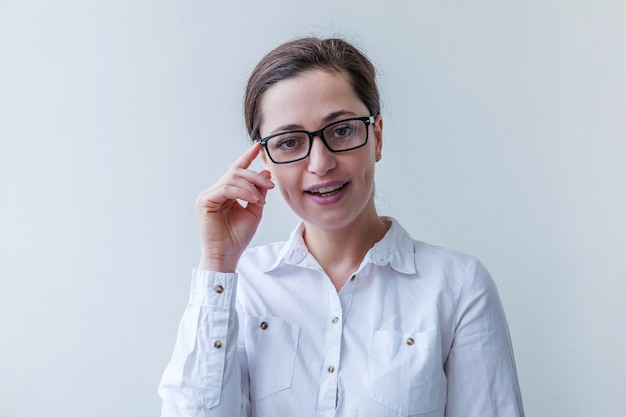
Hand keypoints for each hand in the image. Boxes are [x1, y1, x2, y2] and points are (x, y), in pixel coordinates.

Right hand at [195, 142, 274, 271]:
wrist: (228, 254)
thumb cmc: (238, 236)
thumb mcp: (255, 210)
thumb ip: (259, 191)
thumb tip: (265, 172)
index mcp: (227, 192)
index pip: (237, 170)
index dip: (247, 157)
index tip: (258, 146)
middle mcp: (216, 191)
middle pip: (236, 172)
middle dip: (255, 176)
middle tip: (270, 184)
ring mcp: (208, 195)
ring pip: (231, 178)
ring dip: (250, 185)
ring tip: (260, 198)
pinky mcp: (204, 201)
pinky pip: (225, 189)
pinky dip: (241, 192)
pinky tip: (252, 199)